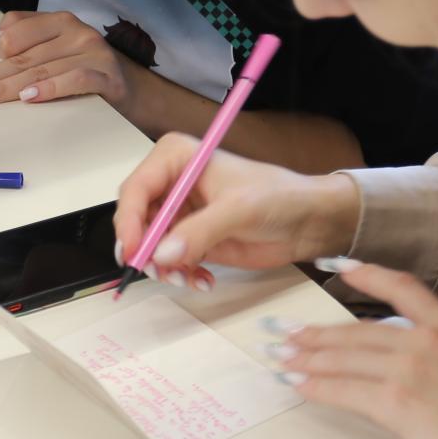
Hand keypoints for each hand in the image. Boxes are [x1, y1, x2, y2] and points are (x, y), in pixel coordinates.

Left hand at [0, 11, 134, 111]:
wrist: (133, 90)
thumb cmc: (88, 71)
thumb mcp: (57, 51)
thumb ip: (29, 43)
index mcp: (58, 21)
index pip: (16, 31)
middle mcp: (75, 30)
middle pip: (23, 57)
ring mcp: (92, 51)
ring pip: (42, 69)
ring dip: (9, 87)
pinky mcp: (106, 74)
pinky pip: (74, 78)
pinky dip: (51, 88)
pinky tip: (30, 98)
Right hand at [113, 134, 360, 287]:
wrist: (308, 221)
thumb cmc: (279, 197)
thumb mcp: (238, 209)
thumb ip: (199, 231)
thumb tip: (162, 254)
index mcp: (177, 158)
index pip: (136, 188)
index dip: (129, 221)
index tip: (135, 250)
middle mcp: (173, 184)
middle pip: (136, 218)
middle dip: (144, 248)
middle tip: (159, 271)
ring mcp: (182, 213)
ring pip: (150, 244)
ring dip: (162, 267)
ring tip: (185, 278)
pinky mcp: (192, 238)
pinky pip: (170, 261)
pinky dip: (180, 274)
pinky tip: (203, 280)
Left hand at [266, 262, 437, 438]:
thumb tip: (409, 364)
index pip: (401, 288)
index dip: (367, 274)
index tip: (339, 267)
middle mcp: (427, 339)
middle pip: (358, 331)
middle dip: (318, 335)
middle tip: (289, 335)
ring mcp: (409, 368)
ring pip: (345, 359)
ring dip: (308, 360)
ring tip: (284, 359)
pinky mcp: (396, 400)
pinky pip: (345, 391)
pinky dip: (317, 388)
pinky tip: (299, 386)